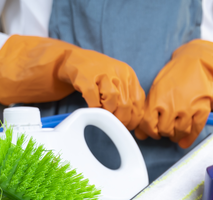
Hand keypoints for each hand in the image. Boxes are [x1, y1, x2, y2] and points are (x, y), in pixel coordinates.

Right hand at [0, 35, 144, 129]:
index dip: (134, 117)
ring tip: (104, 114)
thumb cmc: (98, 75)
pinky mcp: (85, 77)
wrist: (74, 59)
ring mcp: (101, 73)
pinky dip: (94, 107)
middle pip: (126, 103)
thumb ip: (128, 96)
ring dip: (108, 112)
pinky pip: (93, 99)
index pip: (138, 100)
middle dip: (122, 119)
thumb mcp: (118, 81)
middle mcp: (117, 72)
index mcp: (128, 74)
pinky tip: (93, 108)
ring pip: (112, 100)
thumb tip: (135, 122)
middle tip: (116, 124)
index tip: (130, 126)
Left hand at [135, 39, 212, 148]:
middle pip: (164, 130)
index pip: (148, 124)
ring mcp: (189, 109)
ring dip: (176, 135)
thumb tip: (140, 133)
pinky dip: (189, 139)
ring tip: (175, 131)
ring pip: (179, 133)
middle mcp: (173, 105)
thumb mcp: (157, 89)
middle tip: (165, 128)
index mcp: (158, 98)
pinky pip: (195, 130)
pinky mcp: (202, 110)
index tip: (152, 131)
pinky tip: (184, 141)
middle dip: (163, 132)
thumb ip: (148, 110)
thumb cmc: (175, 74)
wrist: (196, 63)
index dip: (149, 131)